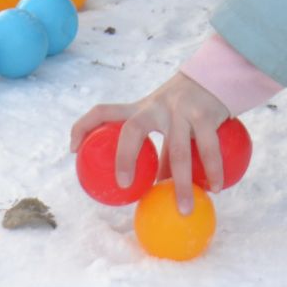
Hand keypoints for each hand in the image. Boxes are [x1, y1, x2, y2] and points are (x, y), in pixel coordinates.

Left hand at [71, 73, 230, 215]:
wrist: (214, 76)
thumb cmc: (181, 108)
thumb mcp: (164, 124)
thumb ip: (159, 154)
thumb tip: (152, 194)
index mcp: (139, 109)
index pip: (103, 111)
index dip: (83, 127)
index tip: (71, 149)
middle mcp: (156, 107)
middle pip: (133, 130)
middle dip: (126, 157)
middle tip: (124, 185)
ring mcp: (181, 111)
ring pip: (177, 150)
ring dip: (181, 182)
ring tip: (184, 209)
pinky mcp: (205, 115)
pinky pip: (208, 148)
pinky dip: (212, 170)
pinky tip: (215, 188)